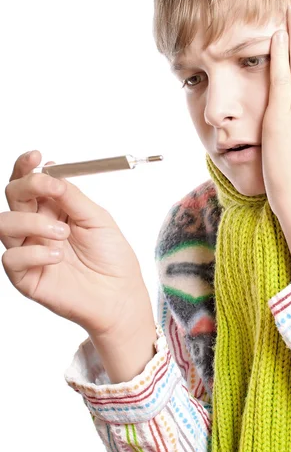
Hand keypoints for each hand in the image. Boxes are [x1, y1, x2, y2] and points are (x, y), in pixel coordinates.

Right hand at [1, 150, 151, 339]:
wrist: (119, 294)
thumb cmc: (112, 256)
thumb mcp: (97, 217)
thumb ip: (71, 196)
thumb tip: (51, 171)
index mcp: (53, 209)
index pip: (29, 182)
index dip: (26, 167)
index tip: (36, 156)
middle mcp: (36, 226)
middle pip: (13, 197)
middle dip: (28, 185)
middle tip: (51, 188)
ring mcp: (29, 250)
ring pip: (4, 224)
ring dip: (33, 221)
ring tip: (62, 233)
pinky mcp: (25, 276)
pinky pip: (11, 257)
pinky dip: (34, 252)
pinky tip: (57, 256)